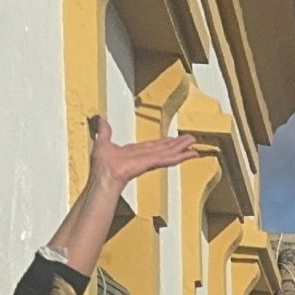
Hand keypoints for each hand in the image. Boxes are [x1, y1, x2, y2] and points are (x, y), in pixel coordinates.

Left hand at [86, 116, 203, 193]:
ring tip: (194, 144)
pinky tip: (190, 154)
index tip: (173, 139)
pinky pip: (169, 159)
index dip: (164, 142)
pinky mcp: (152, 163)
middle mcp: (145, 157)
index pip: (154, 146)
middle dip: (178, 144)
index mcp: (135, 152)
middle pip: (165, 149)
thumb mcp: (102, 142)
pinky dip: (181, 156)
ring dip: (182, 148)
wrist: (104, 174)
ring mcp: (150, 161)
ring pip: (170, 153)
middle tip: (190, 139)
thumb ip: (104, 131)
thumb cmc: (102, 164)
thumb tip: (101, 120)